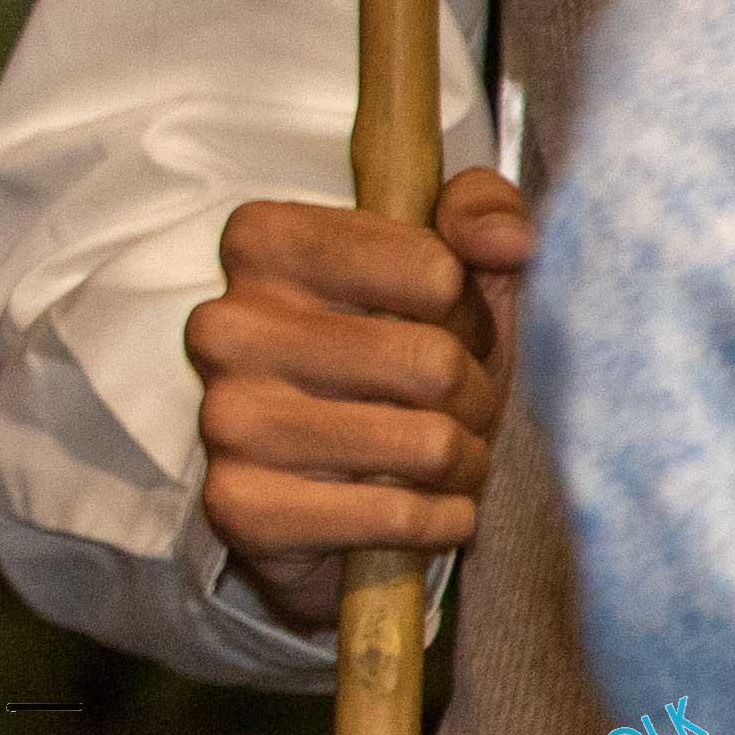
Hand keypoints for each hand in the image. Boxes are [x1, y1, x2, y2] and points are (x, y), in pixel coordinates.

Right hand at [188, 167, 532, 631]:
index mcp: (262, 242)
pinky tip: (423, 511)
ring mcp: (225, 418)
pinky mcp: (238, 507)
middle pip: (433, 361)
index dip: (467, 312)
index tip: (444, 329)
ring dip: (462, 463)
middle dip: (473, 397)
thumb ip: (480, 212)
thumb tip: (508, 242)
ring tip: (441, 461)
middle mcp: (225, 324)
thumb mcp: (450, 275)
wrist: (331, 488)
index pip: (433, 268)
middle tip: (457, 409)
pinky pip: (394, 516)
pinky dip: (439, 521)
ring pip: (424, 442)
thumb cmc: (402, 367)